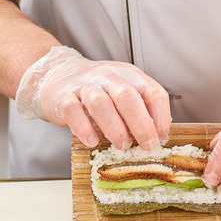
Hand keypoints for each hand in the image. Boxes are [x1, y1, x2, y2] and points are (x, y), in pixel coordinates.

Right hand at [15, 46, 170, 149]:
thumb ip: (141, 109)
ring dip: (115, 128)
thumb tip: (158, 136)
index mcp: (129, 75)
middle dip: (141, 124)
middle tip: (147, 146)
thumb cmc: (98, 91)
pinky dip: (84, 128)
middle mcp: (108, 77)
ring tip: (122, 146)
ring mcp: (84, 85)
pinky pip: (73, 110)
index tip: (161, 138)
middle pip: (127, 96)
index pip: (152, 92)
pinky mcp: (63, 97)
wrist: (58, 75)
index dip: (160, 117)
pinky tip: (92, 141)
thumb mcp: (123, 93)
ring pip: (100, 103)